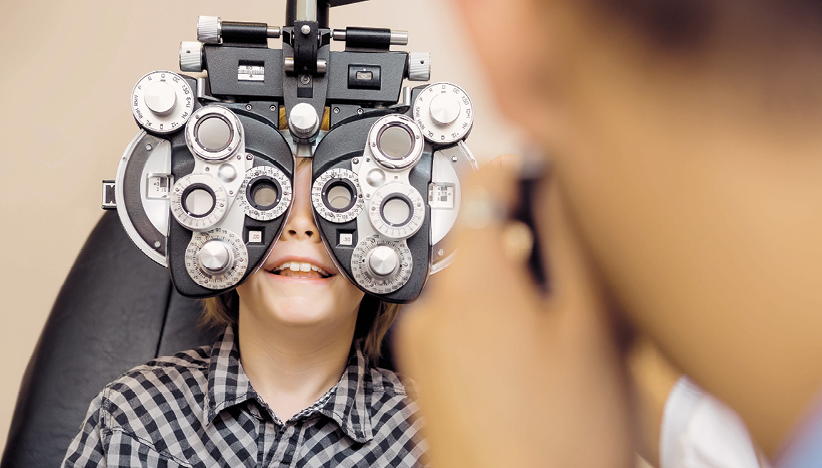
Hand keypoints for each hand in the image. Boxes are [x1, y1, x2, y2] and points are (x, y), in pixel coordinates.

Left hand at [397, 155, 635, 467]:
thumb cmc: (551, 440)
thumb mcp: (589, 330)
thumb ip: (574, 244)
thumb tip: (562, 185)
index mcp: (470, 282)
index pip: (480, 184)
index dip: (517, 164)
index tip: (539, 162)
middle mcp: (433, 306)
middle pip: (479, 239)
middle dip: (526, 241)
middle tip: (572, 271)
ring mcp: (424, 342)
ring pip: (473, 283)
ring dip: (513, 286)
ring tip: (560, 330)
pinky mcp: (426, 372)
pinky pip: (460, 322)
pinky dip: (494, 321)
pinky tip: (531, 361)